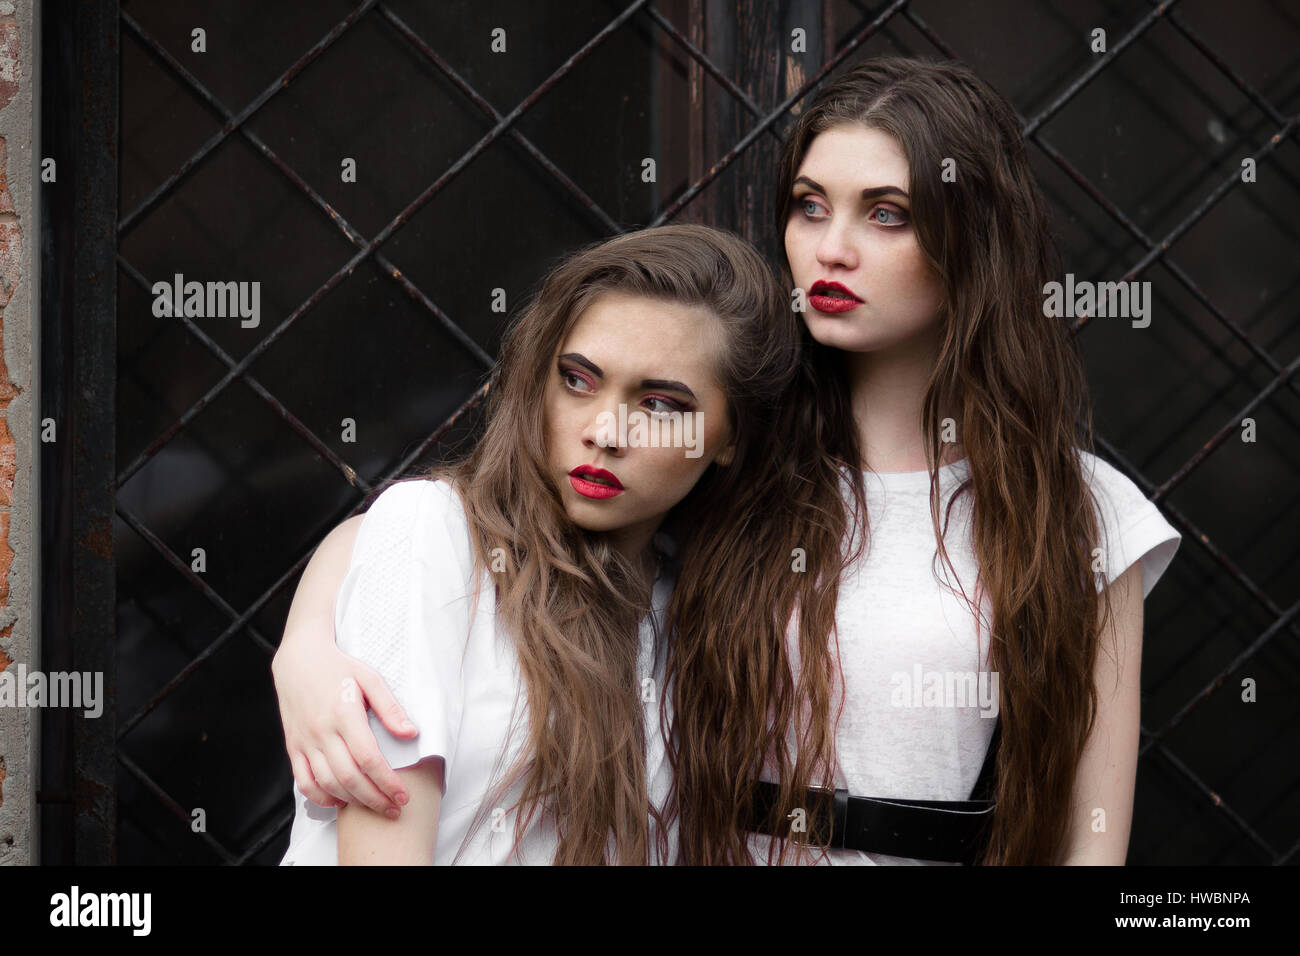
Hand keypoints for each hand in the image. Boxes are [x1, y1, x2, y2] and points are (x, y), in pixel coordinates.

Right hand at [272, 638, 418, 816]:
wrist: (299, 659)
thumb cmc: (338, 668)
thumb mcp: (370, 678)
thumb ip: (390, 708)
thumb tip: (411, 734)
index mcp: (344, 714)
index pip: (368, 758)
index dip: (387, 781)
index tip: (403, 795)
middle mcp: (322, 731)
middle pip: (349, 777)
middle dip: (374, 798)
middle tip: (394, 808)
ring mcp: (305, 741)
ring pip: (327, 783)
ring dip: (352, 800)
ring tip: (373, 805)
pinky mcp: (294, 746)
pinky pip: (304, 781)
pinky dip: (321, 797)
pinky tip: (340, 800)